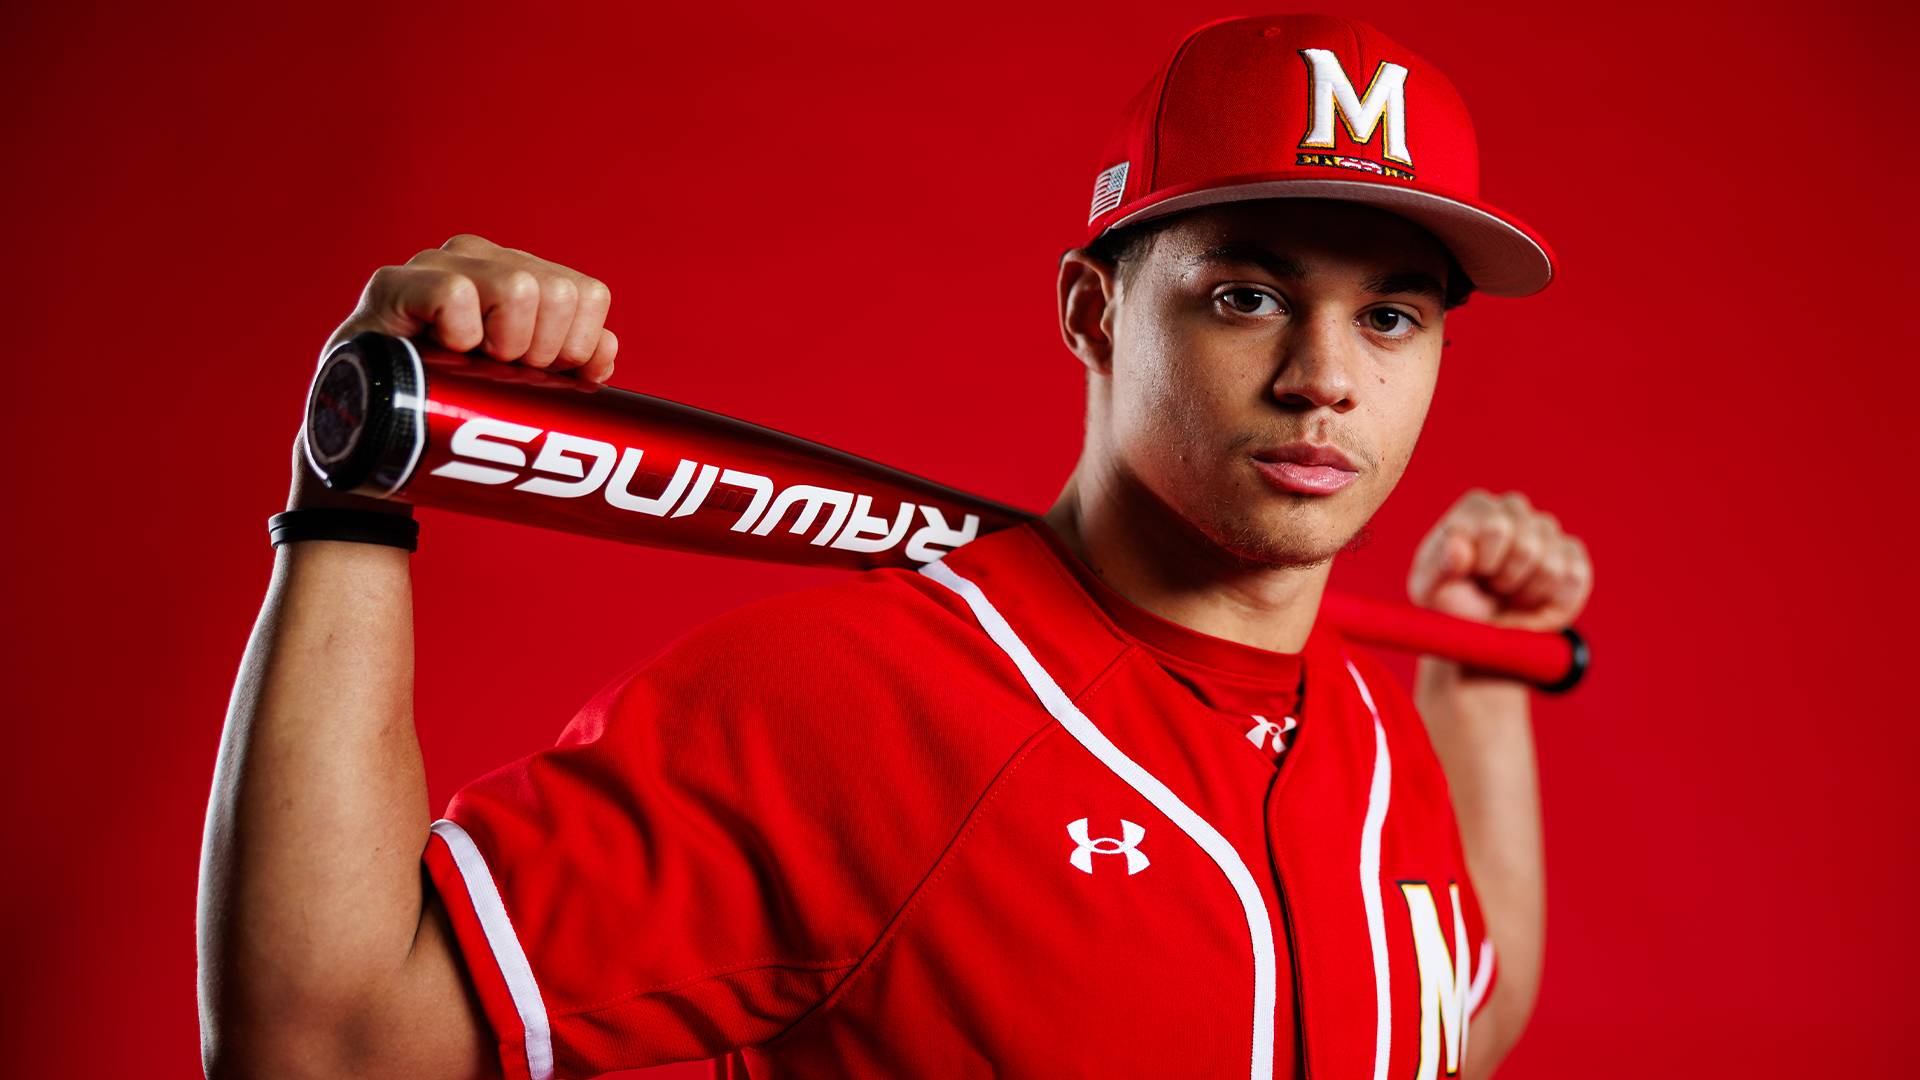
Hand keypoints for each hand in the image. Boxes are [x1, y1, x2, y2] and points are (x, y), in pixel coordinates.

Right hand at [327, 233, 617, 382]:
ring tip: (473, 364)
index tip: (543, 375)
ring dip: (504, 346)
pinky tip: (443, 352)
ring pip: (521, 290)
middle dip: (542, 352)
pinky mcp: (393, 283)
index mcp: (521, 273)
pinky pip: (457, 295)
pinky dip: (459, 334)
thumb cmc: (454, 401)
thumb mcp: (524, 383)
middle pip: (562, 294)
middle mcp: (482, 256)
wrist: (375, 432)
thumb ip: (571, 362)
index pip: (589, 296)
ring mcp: (437, 263)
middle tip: (501, 374)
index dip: (577, 347)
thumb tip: (605, 354)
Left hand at [1406, 489, 1591, 631]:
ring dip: (1526, 592)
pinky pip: (1574, 578)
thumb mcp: (1429, 590)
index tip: (1471, 573)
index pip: (1496, 527)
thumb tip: (1458, 547)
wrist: (1482, 628)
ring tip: (1508, 592)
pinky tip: (1532, 597)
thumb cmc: (1451, 602)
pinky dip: (1551, 599)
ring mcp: (1546, 529)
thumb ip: (1437, 567)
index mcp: (1477, 508)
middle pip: (1526, 547)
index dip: (1484, 562)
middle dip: (1505, 580)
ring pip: (1550, 566)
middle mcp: (1514, 510)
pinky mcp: (1572, 554)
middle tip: (1490, 586)